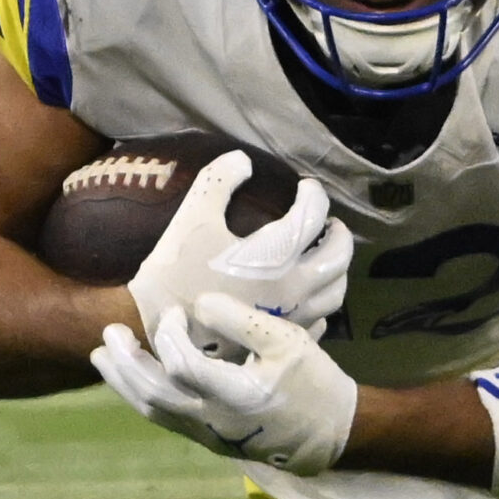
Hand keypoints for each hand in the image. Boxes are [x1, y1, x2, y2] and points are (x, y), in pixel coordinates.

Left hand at [92, 296, 354, 473]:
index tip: (178, 312)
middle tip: (109, 332)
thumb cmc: (313, 382)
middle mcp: (214, 420)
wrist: (329, 434)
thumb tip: (198, 304)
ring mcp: (207, 434)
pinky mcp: (206, 440)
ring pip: (151, 410)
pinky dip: (139, 396)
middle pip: (152, 393)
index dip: (170, 334)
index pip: (183, 365)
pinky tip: (130, 378)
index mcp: (238, 394)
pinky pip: (162, 418)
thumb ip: (241, 321)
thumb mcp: (288, 342)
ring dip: (122, 382)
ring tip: (103, 356)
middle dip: (126, 361)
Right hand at [127, 152, 351, 341]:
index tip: (306, 188)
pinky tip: (308, 295)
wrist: (161, 331)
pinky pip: (319, 321)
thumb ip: (218, 182)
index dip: (314, 196)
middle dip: (337, 233)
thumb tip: (242, 159)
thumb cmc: (176, 273)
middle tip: (328, 223)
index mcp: (278, 256)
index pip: (313, 216)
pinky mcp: (281, 339)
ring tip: (323, 256)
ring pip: (335, 293)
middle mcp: (295, 289)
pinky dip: (321, 302)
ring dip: (336, 269)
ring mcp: (292, 318)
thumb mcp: (192, 218)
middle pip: (338, 256)